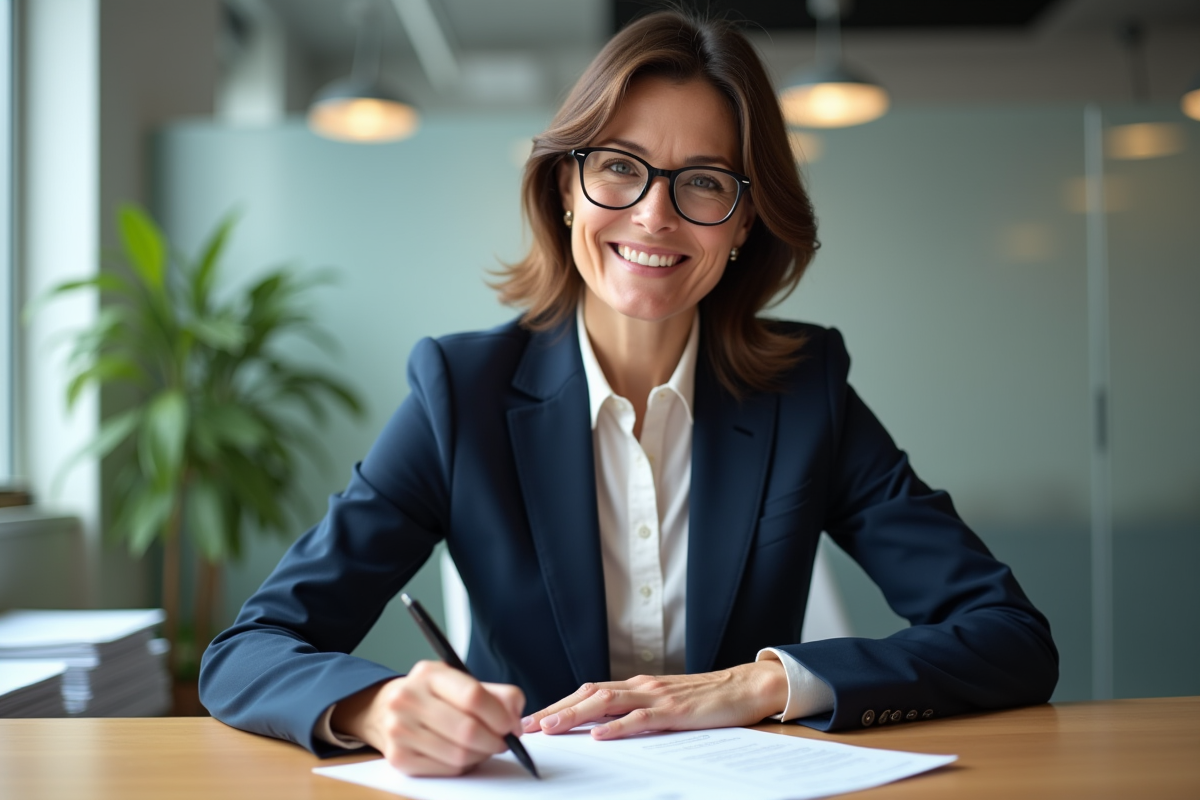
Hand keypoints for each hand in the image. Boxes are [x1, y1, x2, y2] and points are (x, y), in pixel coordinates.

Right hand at [331, 660, 524, 775]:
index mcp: (428, 674)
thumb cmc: (432, 696)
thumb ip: (496, 694)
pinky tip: (463, 754)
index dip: (500, 715)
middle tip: (504, 741)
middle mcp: (408, 698)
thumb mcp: (460, 682)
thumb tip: (516, 716)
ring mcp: (399, 729)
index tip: (512, 725)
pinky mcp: (398, 758)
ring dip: (481, 755)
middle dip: (495, 740)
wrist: (384, 711)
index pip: (473, 696)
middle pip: (467, 730)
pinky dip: (464, 766)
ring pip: (459, 754)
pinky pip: (447, 769)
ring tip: (483, 746)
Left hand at [521, 661, 787, 740]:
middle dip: (555, 710)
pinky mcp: (675, 710)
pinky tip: (599, 736)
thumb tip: (604, 725)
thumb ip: (637, 710)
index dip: (559, 704)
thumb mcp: (664, 703)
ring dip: (575, 715)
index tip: (533, 719)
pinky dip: (617, 727)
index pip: (588, 692)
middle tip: (526, 726)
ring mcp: (657, 696)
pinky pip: (640, 719)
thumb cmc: (707, 699)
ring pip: (606, 703)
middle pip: (588, 694)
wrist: (746, 686)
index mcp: (637, 685)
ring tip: (550, 728)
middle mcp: (641, 686)